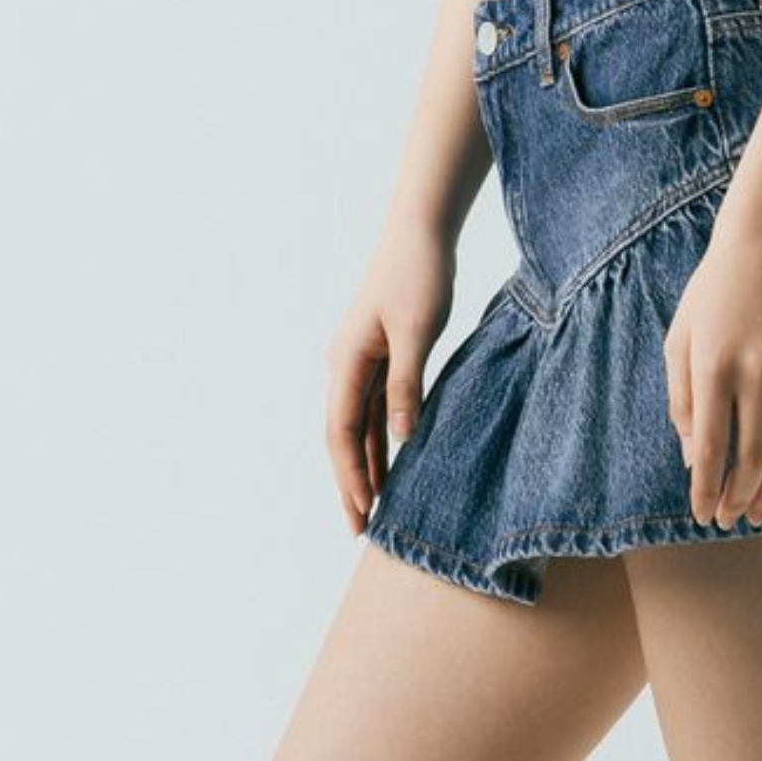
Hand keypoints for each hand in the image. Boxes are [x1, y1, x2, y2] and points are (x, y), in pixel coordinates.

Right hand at [325, 217, 457, 536]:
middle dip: (350, 484)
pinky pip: (375, 412)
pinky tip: (390, 469)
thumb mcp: (418, 333)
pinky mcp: (381, 359)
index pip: (341, 432)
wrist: (420, 231)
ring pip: (358, 429)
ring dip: (365, 468)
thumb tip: (399, 439)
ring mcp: (361, 363)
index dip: (350, 476)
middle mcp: (345, 365)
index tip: (362, 512)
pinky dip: (379, 444)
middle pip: (342, 438)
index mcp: (346, 360)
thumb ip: (407, 386)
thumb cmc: (419, 275)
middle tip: (360, 529)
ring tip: (375, 509)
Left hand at [663, 217, 761, 529]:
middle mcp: (757, 373)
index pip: (712, 448)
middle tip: (728, 521)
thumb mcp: (680, 339)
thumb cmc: (713, 291)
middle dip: (739, 499)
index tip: (703, 516)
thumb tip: (693, 460)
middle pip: (753, 459)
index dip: (707, 491)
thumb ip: (682, 401)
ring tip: (757, 512)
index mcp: (714, 367)